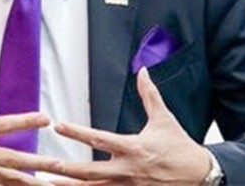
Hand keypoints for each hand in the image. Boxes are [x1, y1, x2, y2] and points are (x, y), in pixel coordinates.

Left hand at [51, 67, 210, 184]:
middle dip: (64, 170)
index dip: (77, 132)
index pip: (99, 139)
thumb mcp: (164, 119)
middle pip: (89, 171)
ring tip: (46, 184)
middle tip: (43, 165)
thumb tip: (143, 71)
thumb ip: (149, 95)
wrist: (201, 176)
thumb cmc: (180, 147)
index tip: (58, 125)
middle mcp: (127, 170)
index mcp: (133, 147)